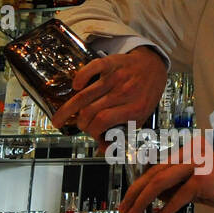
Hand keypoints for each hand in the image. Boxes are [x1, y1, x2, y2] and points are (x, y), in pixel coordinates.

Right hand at [51, 46, 167, 140]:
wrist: (155, 67)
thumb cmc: (145, 95)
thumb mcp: (140, 118)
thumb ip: (122, 134)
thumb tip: (103, 149)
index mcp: (133, 108)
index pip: (103, 122)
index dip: (92, 131)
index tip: (91, 134)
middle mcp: (124, 92)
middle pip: (91, 111)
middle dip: (81, 123)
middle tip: (79, 126)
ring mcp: (116, 77)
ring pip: (85, 95)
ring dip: (68, 109)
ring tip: (58, 120)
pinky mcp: (110, 63)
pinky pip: (91, 68)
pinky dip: (80, 77)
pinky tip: (75, 87)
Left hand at [118, 133, 213, 212]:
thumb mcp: (204, 186)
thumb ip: (181, 186)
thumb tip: (156, 197)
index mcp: (192, 148)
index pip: (160, 165)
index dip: (142, 182)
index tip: (131, 196)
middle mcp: (193, 151)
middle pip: (155, 170)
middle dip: (136, 191)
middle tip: (125, 206)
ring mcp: (199, 163)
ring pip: (161, 180)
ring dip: (143, 199)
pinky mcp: (204, 178)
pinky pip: (179, 195)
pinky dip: (166, 208)